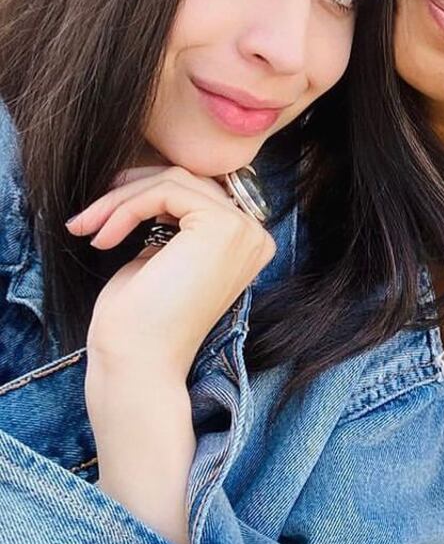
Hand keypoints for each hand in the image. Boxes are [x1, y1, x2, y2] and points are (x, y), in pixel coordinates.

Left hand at [68, 165, 274, 377]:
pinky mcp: (222, 226)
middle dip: (130, 191)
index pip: (197, 193)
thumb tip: (152, 182)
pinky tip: (103, 237)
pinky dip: (125, 208)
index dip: (146, 194)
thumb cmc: (141, 321)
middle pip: (187, 181)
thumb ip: (171, 221)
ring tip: (89, 226)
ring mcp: (242, 229)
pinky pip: (166, 191)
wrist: (138, 363)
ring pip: (174, 180)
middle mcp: (253, 234)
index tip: (103, 214)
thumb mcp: (161, 255)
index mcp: (244, 243)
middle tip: (88, 216)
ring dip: (122, 199)